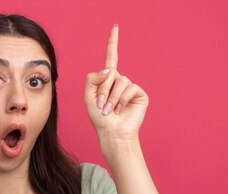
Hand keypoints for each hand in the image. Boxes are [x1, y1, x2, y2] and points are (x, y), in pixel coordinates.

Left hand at [84, 24, 148, 149]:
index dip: (113, 42)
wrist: (112, 132)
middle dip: (103, 89)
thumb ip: (92, 79)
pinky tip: (120, 110)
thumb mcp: (88, 97)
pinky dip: (122, 99)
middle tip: (101, 105)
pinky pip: (129, 88)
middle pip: (110, 72)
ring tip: (110, 110)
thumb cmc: (99, 117)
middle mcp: (120, 81)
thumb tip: (110, 70)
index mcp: (107, 79)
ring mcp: (130, 87)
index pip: (111, 57)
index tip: (115, 27)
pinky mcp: (140, 94)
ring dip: (111, 97)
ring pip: (120, 81)